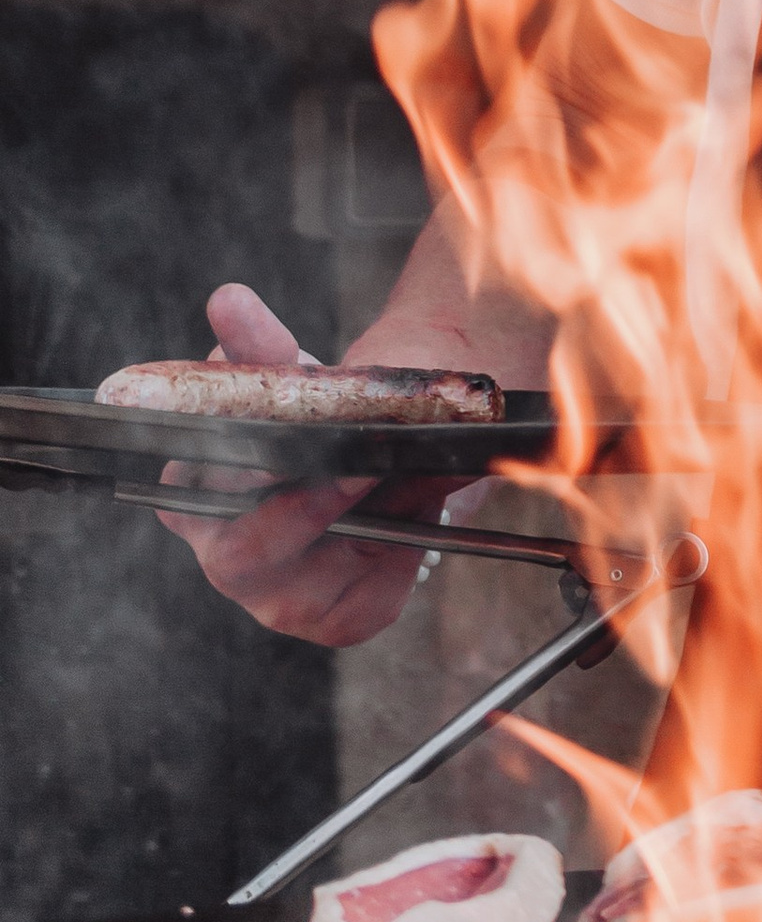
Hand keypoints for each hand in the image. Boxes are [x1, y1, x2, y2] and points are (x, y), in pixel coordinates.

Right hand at [155, 284, 417, 646]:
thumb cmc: (325, 418)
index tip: (275, 441)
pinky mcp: (338, 620)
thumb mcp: (296, 378)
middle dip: (305, 507)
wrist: (398, 451)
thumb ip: (262, 344)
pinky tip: (414, 520)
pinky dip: (398, 559)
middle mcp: (224, 555)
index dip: (228, 473)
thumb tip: (228, 301)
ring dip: (367, 525)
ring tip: (404, 481)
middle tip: (360, 464)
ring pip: (312, 582)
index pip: (188, 496)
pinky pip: (367, 601)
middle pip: (244, 553)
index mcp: (192, 497)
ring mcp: (278, 599)